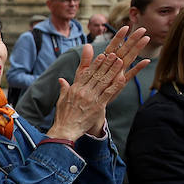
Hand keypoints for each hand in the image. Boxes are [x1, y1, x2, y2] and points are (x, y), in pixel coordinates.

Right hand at [48, 26, 150, 141]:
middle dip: (106, 63)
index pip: (86, 73)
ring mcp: (91, 98)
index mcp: (75, 88)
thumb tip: (61, 79)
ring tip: (120, 62)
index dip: (95, 63)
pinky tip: (122, 78)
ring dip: (113, 71)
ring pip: (104, 81)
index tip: (101, 55)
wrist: (65, 129)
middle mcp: (83, 91)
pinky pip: (108, 94)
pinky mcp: (98, 106)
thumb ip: (64, 88)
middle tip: (114, 54)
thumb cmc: (63, 116)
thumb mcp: (61, 100)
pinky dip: (116, 85)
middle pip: (97, 74)